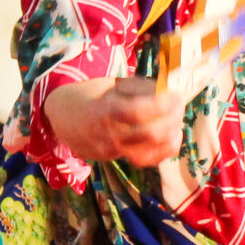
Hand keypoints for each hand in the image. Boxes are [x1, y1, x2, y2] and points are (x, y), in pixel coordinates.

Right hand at [44, 76, 184, 166]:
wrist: (65, 117)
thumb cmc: (94, 94)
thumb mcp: (113, 84)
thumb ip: (141, 89)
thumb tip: (170, 90)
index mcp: (106, 109)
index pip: (140, 112)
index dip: (163, 105)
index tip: (175, 94)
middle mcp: (109, 134)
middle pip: (150, 133)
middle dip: (172, 118)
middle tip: (179, 104)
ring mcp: (112, 150)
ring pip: (151, 151)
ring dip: (171, 133)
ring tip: (176, 118)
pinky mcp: (116, 158)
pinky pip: (146, 160)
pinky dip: (164, 149)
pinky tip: (172, 136)